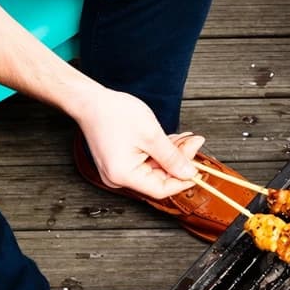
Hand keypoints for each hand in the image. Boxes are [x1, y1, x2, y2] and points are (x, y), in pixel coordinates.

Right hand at [74, 88, 204, 199]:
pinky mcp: (120, 161)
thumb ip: (172, 157)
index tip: (199, 170)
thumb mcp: (151, 135)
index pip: (160, 189)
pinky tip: (174, 139)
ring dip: (172, 153)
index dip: (182, 181)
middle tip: (196, 142)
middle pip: (159, 177)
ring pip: (154, 167)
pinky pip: (145, 161)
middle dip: (180, 161)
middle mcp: (118, 178)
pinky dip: (160, 151)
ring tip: (188, 137)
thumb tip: (189, 174)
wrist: (90, 100)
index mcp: (123, 175)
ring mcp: (118, 170)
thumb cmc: (114, 113)